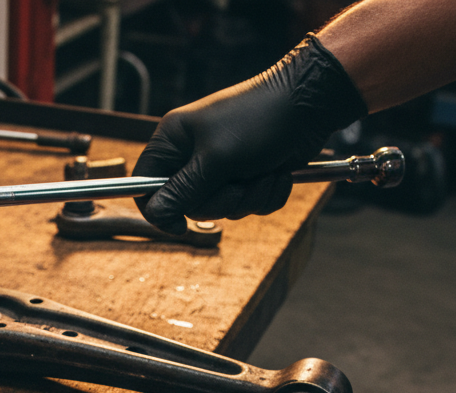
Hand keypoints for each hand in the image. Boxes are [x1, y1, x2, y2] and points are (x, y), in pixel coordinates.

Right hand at [133, 35, 366, 231]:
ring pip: (222, 209)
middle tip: (238, 184)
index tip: (180, 224)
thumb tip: (154, 214)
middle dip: (221, 201)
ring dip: (248, 198)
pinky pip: (247, 206)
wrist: (310, 105)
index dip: (158, 209)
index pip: (145, 185)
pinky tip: (276, 173)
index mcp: (174, 141)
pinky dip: (265, 195)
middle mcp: (192, 155)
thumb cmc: (259, 120)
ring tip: (264, 172)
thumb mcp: (216, 159)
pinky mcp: (247, 176)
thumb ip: (183, 190)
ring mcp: (221, 167)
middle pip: (188, 205)